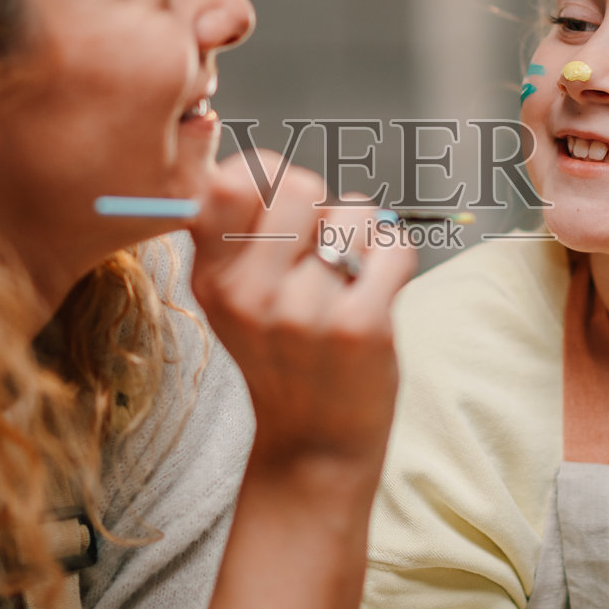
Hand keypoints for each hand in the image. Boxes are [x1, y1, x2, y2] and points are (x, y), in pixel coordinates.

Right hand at [189, 151, 415, 472]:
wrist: (316, 444)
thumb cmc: (284, 358)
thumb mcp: (234, 302)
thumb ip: (234, 236)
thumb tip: (252, 165)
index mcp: (213, 278)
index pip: (228, 181)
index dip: (266, 174)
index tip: (284, 206)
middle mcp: (251, 294)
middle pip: (300, 184)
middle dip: (323, 207)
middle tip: (322, 253)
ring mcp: (304, 312)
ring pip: (355, 211)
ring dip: (363, 236)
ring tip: (348, 280)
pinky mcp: (359, 327)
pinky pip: (393, 246)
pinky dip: (395, 258)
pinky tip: (378, 289)